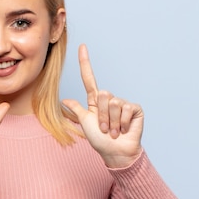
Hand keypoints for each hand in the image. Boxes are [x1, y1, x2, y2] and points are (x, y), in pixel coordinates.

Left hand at [62, 44, 143, 167]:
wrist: (116, 152)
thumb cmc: (100, 140)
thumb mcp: (85, 124)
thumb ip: (77, 110)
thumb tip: (64, 100)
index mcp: (95, 101)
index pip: (89, 78)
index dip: (85, 62)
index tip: (82, 46)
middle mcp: (109, 99)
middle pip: (103, 94)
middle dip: (102, 115)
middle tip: (106, 128)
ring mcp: (123, 103)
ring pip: (113, 103)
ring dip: (112, 122)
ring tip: (114, 131)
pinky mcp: (134, 108)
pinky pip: (125, 108)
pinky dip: (122, 123)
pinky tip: (124, 129)